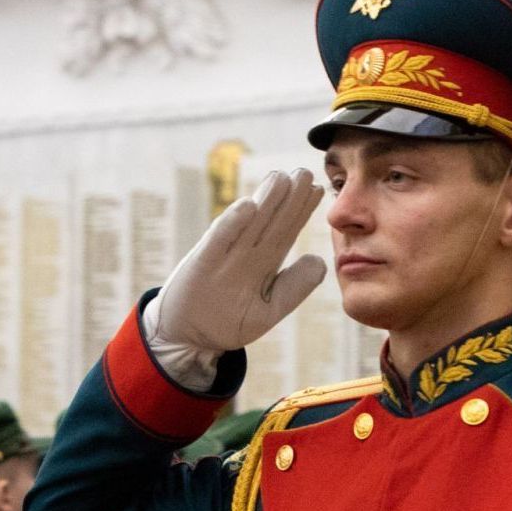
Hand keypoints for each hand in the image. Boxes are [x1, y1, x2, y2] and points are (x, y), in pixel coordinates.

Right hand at [144, 171, 326, 387]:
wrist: (190, 338)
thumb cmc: (230, 321)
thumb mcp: (269, 310)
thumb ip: (294, 288)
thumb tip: (320, 261)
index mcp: (264, 262)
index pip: (286, 231)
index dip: (303, 211)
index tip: (321, 189)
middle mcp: (245, 254)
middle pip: (271, 222)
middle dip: (289, 197)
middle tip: (305, 171)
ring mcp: (224, 257)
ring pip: (249, 225)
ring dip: (266, 201)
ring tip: (282, 176)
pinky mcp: (202, 264)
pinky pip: (220, 241)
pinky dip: (233, 223)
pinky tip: (248, 205)